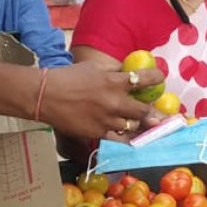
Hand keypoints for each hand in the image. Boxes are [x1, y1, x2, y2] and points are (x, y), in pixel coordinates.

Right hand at [41, 65, 164, 142]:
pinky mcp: (98, 132)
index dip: (157, 79)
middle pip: (144, 111)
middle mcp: (115, 102)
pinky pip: (118, 138)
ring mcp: (107, 119)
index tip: (160, 79)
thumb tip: (126, 72)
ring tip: (144, 126)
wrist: (45, 95)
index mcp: (114, 81)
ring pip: (132, 127)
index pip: (144, 79)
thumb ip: (112, 71)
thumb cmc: (68, 77)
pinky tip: (130, 139)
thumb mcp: (93, 68)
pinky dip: (124, 137)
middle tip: (158, 114)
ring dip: (138, 126)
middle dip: (153, 113)